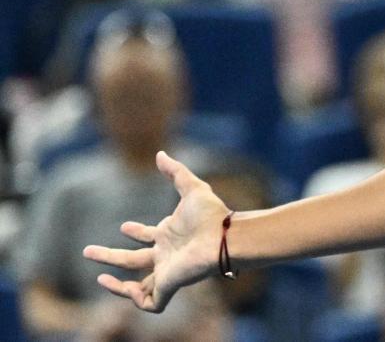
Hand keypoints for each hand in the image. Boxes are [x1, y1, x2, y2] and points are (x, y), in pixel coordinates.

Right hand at [82, 151, 228, 312]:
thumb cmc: (211, 214)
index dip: (135, 232)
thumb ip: (175, 171)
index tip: (123, 226)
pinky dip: (136, 299)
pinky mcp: (169, 286)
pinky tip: (127, 287)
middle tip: (87, 250)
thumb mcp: (191, 187)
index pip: (148, 237)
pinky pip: (150, 303)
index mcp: (170, 234)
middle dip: (110, 256)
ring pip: (138, 286)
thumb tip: (160, 153)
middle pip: (133, 260)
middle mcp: (166, 254)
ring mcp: (167, 272)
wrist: (224, 237)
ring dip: (117, 286)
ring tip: (99, 278)